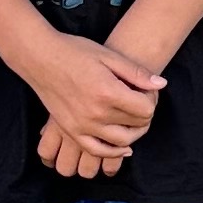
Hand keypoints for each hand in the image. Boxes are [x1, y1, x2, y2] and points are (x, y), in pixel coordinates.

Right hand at [24, 28, 164, 170]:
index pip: (146, 109)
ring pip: (122, 142)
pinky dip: (113, 151)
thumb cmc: (75, 52)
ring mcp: (82, 126)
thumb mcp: (109, 56)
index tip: (146, 91)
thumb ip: (136, 73)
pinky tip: (122, 145)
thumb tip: (161, 85)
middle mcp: (96, 113)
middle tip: (140, 101)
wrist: (40, 58)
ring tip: (133, 119)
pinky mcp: (71, 131)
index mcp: (108, 92)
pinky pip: (98, 151)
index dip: (151, 100)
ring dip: (134, 133)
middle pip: (137, 125)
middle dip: (145, 114)